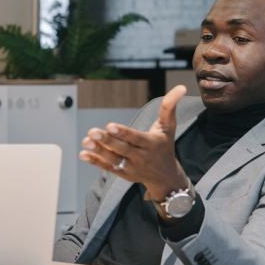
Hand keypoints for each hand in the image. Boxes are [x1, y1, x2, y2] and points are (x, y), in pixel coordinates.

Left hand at [79, 85, 188, 200]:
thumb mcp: (169, 127)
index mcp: (152, 143)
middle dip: (107, 140)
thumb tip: (181, 87)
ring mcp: (132, 167)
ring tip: (85, 141)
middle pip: (122, 149)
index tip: (110, 125)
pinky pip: (108, 168)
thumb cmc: (165, 146)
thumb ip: (170, 107)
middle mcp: (142, 157)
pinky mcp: (123, 174)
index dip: (123, 132)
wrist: (166, 177)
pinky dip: (95, 161)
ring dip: (98, 151)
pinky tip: (83, 154)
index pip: (136, 138)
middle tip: (93, 131)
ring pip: (114, 159)